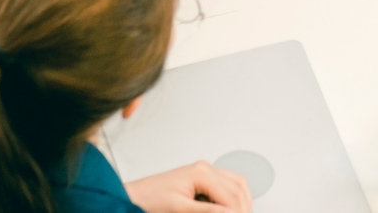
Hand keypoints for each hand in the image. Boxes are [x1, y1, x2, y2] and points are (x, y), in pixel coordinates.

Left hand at [125, 160, 252, 212]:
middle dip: (243, 206)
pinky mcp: (201, 178)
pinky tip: (229, 208)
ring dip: (241, 200)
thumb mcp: (180, 209)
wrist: (134, 197)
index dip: (238, 212)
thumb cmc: (150, 200)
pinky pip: (226, 184)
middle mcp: (205, 168)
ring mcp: (204, 171)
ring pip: (236, 184)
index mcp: (202, 172)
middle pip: (238, 187)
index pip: (231, 196)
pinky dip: (233, 197)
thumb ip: (208, 211)